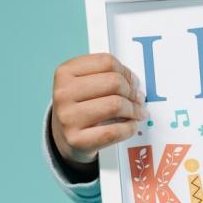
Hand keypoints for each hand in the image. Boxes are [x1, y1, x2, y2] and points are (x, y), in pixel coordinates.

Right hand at [51, 53, 146, 173]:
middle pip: (114, 82)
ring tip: (137, 112)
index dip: (126, 72)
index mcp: (65, 72)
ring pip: (116, 105)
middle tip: (139, 99)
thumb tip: (135, 82)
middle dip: (133, 92)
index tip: (133, 81)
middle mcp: (64, 93)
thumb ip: (107, 76)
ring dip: (134, 110)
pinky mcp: (77, 140)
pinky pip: (114, 131)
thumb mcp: (84, 84)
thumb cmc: (79, 108)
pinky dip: (129, 128)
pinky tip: (130, 125)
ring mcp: (68, 117)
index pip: (107, 62)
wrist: (64, 137)